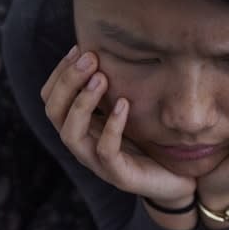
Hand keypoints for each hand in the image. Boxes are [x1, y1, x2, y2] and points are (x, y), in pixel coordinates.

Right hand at [40, 47, 195, 205]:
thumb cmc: (151, 142)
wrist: (177, 181)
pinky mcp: (119, 176)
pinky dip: (111, 126)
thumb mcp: (129, 111)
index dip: (59, 73)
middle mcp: (83, 145)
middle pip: (54, 112)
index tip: (79, 49)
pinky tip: (124, 105)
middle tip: (90, 57)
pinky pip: (106, 151)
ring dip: (82, 102)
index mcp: (80, 128)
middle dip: (68, 81)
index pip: (51, 99)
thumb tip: (108, 49)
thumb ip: (114, 89)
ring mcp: (98, 163)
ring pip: (71, 134)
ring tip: (101, 78)